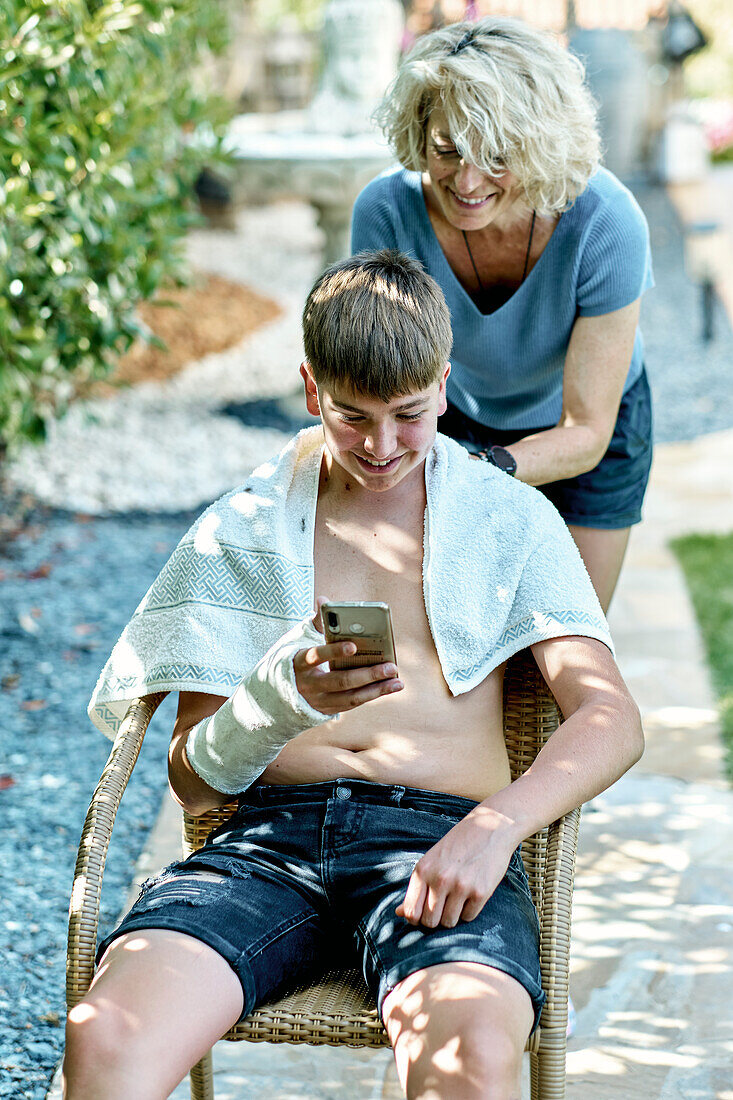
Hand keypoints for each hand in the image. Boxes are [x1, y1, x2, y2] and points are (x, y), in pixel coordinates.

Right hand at [292, 596, 402, 714]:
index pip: (315, 656)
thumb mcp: (302, 640)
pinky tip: (391, 686)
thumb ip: (318, 622)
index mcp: (300, 663)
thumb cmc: (301, 657)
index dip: (333, 652)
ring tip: (398, 681)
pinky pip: (353, 703)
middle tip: (391, 666)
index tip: (353, 646)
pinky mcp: (329, 710)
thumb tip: (323, 599)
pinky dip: (373, 695)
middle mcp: (308, 685)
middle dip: (367, 674)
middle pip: (339, 681)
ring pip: (350, 698)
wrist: (283, 690)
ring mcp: (318, 701)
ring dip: (376, 689)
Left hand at [396, 808, 516, 927]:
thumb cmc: (457, 845)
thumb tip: (398, 913)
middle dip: (435, 920)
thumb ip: (416, 888)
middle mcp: (440, 879)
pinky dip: (468, 911)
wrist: (489, 827)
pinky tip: (471, 894)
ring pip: (449, 923)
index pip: (411, 911)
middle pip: (430, 922)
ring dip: (453, 916)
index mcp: (423, 870)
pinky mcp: (481, 892)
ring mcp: (461, 886)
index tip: (423, 915)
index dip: (415, 920)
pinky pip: (468, 917)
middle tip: (442, 907)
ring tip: (457, 898)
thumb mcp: (431, 860)